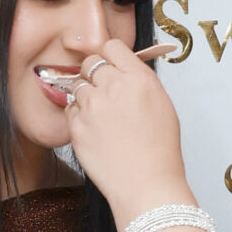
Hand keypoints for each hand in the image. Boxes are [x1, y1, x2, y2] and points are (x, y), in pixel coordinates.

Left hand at [66, 38, 192, 222]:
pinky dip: (78, 116)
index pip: (112, 47)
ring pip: (78, 86)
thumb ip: (140, 81)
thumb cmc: (158, 150)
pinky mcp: (77, 126)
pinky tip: (95, 131)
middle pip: (90, 63)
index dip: (109, 56)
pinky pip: (70, 110)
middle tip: (103, 92)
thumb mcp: (162, 104)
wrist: (146, 184)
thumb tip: (123, 68)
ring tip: (102, 117)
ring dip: (86, 96)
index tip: (109, 65)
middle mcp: (113, 87)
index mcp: (139, 78)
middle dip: (94, 74)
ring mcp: (92, 106)